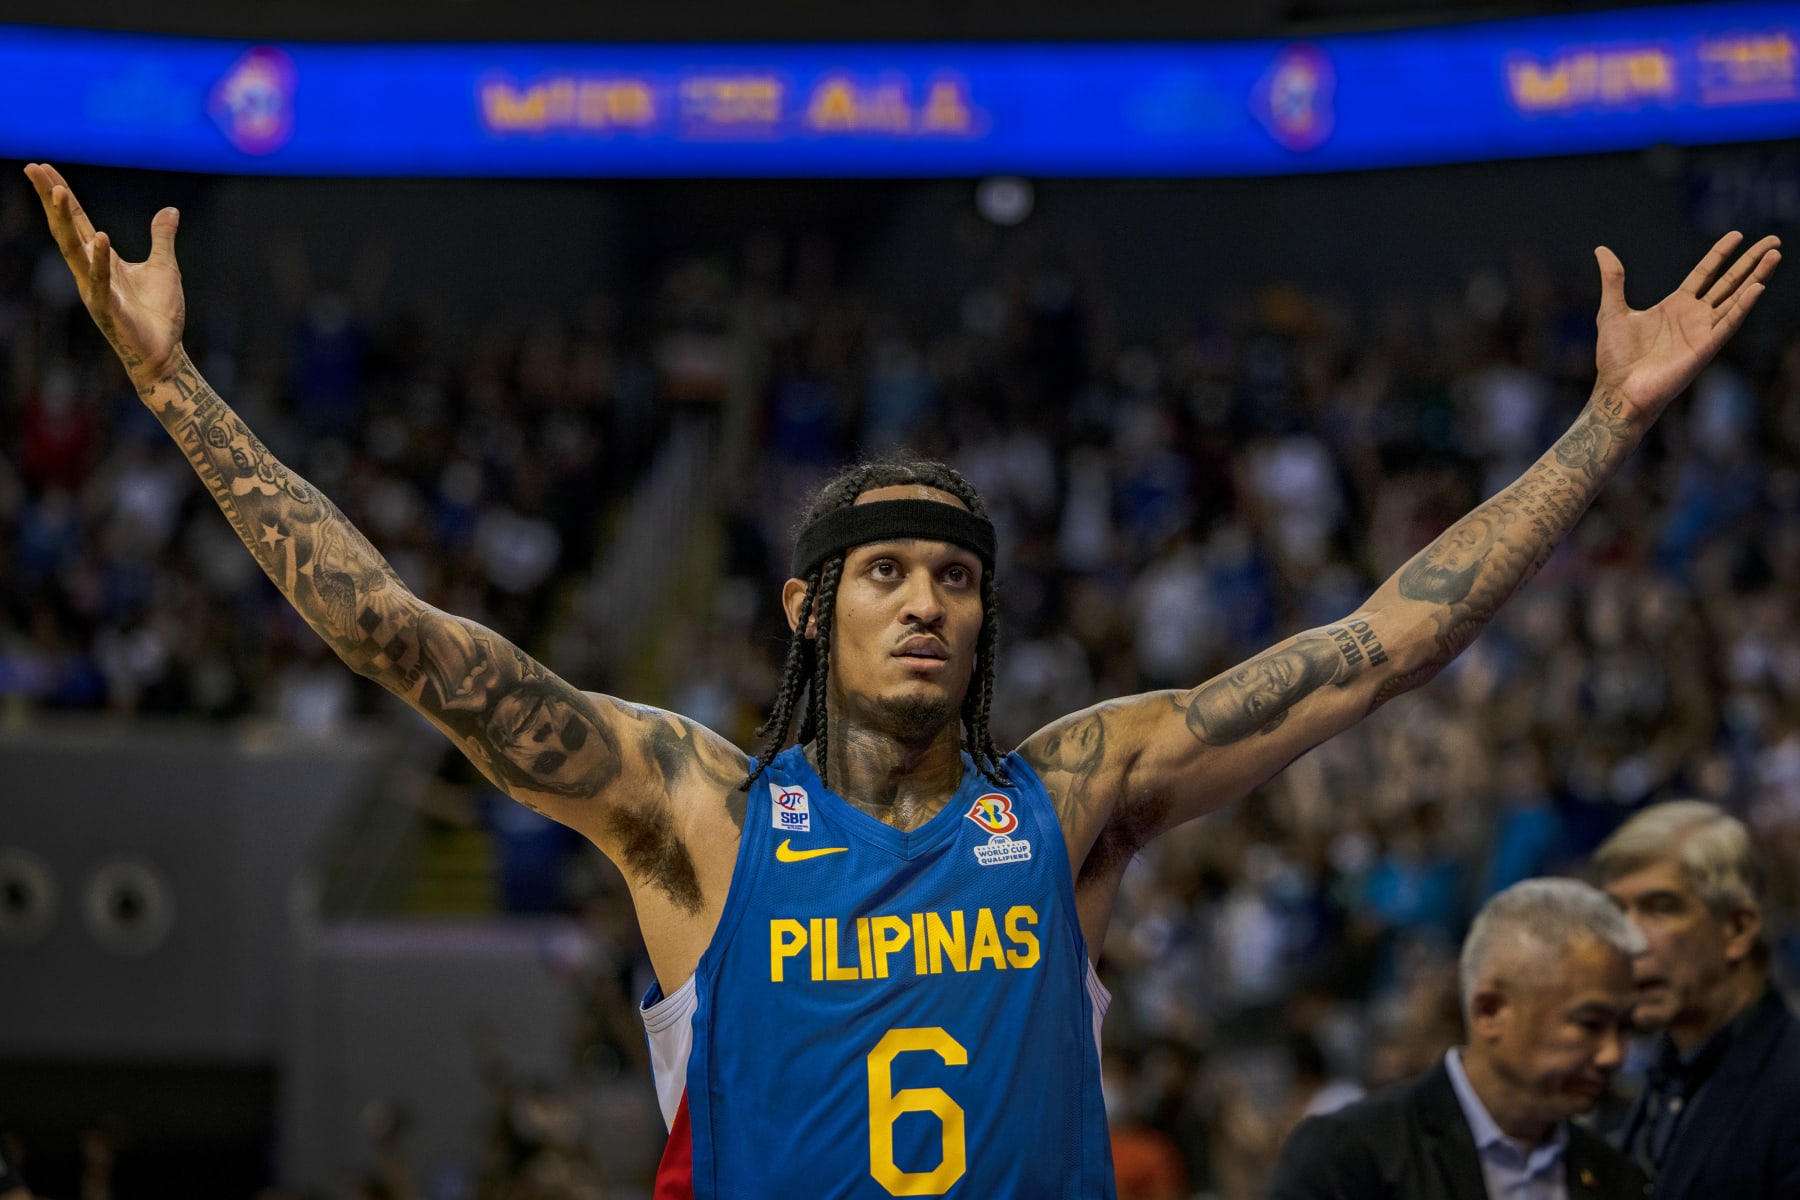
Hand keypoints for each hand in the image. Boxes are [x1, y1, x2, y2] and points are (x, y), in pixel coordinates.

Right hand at [24, 162, 185, 386]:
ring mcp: (95, 289)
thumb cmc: (159, 314)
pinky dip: (100, 260)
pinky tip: (100, 238)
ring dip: (64, 221)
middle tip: (34, 168)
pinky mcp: (107, 309)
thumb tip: (170, 210)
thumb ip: (162, 238)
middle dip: (50, 198)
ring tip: (57, 191)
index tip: (44, 167)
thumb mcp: (164, 267)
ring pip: (73, 250)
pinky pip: (100, 281)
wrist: (163, 353)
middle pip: (65, 228)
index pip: (76, 220)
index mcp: (102, 259)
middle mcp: (90, 271)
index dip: (61, 194)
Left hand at [1593, 230, 1780, 422]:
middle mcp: (1694, 317)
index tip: (1737, 235)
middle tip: (1773, 241)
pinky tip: (1757, 289)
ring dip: (1757, 278)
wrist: (1618, 391)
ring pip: (1736, 299)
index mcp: (1675, 306)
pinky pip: (1729, 324)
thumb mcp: (1612, 311)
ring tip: (1775, 256)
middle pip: (1729, 283)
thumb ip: (1613, 280)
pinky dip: (1743, 307)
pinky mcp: (1705, 348)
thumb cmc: (1615, 358)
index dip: (1721, 254)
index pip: (1705, 273)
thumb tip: (1601, 249)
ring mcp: (1702, 332)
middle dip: (1751, 261)